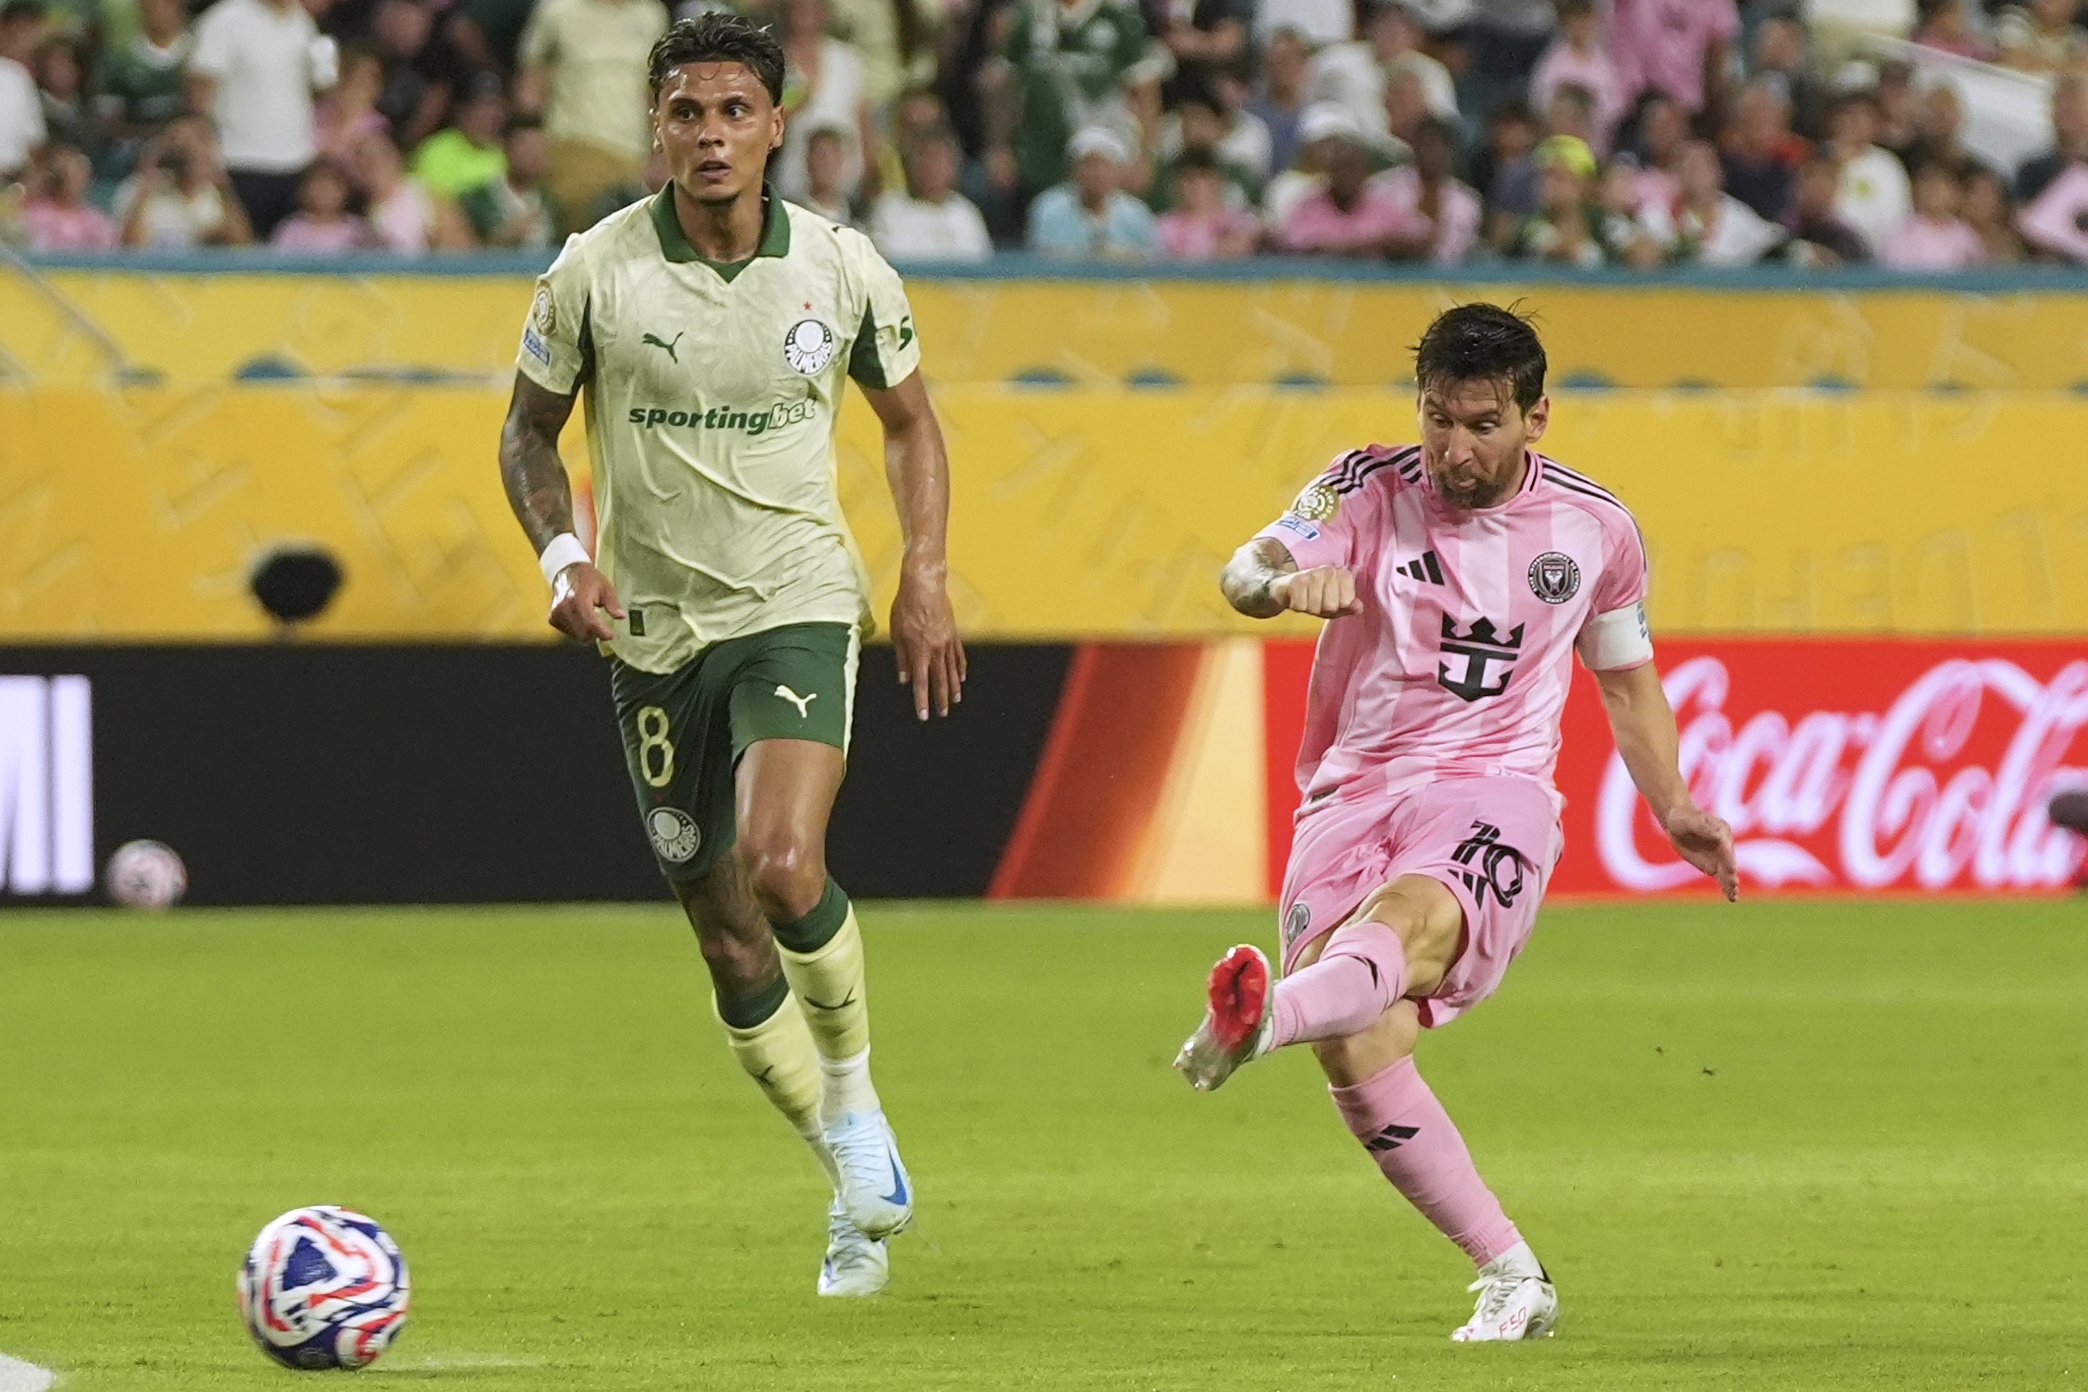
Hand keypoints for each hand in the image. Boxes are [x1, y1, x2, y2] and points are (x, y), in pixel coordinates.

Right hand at [547, 561, 624, 641]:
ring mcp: (556, 614)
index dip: (602, 632)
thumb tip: (621, 616)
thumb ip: (613, 603)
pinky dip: (577, 629)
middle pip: (583, 633)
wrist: (567, 571)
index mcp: (578, 599)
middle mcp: (564, 608)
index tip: (611, 635)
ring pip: (576, 635)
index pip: (591, 623)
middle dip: (596, 633)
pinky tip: (581, 618)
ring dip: (587, 632)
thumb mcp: (605, 587)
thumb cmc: (588, 579)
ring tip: (591, 617)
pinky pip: (568, 632)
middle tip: (603, 627)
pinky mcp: (552, 618)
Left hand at [890, 569, 964, 720]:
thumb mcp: (896, 633)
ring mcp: (947, 642)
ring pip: (952, 670)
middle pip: (940, 680)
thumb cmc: (907, 606)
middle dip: (941, 699)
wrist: (924, 586)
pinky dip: (961, 668)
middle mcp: (935, 650)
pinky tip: (962, 677)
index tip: (924, 715)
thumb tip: (904, 678)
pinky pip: (959, 655)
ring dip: (953, 687)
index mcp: (919, 651)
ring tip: (955, 700)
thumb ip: (901, 658)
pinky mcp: (953, 633)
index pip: (921, 683)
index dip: (922, 701)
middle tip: (944, 713)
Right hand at [1272, 566, 1362, 618]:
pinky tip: (1296, 597)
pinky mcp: (1296, 580)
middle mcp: (1329, 570)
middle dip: (1322, 610)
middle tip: (1316, 601)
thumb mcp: (1334, 605)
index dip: (1337, 608)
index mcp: (1343, 574)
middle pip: (1331, 606)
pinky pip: (1301, 607)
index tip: (1330, 600)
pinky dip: (1297, 607)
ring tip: (1306, 598)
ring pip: (1316, 607)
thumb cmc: (1313, 597)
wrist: (1284, 587)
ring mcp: (1313, 574)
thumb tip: (1359, 607)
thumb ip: (1349, 607)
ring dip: (1309, 609)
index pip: (1347, 602)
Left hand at [1663, 803, 1738, 901]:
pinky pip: (1722, 877)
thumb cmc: (1684, 818)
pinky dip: (1727, 887)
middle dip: (1730, 872)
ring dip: (1731, 883)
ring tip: (1734, 896)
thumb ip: (1704, 826)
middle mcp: (1725, 845)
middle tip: (1733, 883)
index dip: (1728, 857)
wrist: (1678, 823)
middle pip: (1729, 860)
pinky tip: (1732, 897)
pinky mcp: (1714, 866)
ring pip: (1727, 872)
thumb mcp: (1691, 820)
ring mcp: (1721, 856)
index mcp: (1721, 830)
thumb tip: (1718, 833)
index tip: (1731, 868)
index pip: (1725, 845)